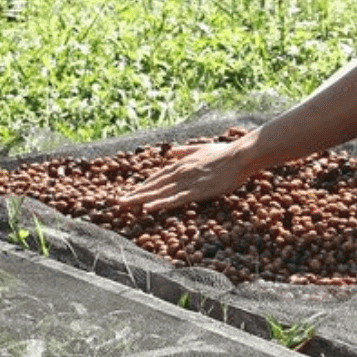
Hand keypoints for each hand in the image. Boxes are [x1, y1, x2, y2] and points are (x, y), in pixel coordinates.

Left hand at [115, 137, 257, 215]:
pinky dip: (160, 203)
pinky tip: (148, 208)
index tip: (130, 193)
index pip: (157, 177)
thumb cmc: (224, 153)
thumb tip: (172, 151)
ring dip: (141, 199)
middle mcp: (180, 172)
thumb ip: (185, 151)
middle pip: (153, 185)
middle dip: (135, 194)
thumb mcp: (201, 149)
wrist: (239, 156)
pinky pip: (174, 199)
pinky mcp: (196, 191)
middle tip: (117, 202)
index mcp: (181, 164)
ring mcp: (187, 182)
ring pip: (160, 193)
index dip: (143, 186)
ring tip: (125, 205)